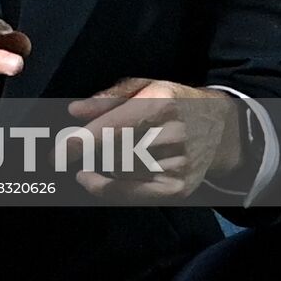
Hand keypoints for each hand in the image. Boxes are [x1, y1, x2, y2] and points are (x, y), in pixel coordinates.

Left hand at [64, 78, 244, 199]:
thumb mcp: (145, 86)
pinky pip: (134, 194)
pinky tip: (91, 179)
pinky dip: (108, 187)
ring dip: (99, 166)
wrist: (223, 128)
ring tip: (93, 155)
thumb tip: (74, 111)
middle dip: (87, 153)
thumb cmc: (173, 102)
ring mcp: (180, 165)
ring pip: (122, 172)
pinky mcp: (180, 188)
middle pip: (115, 152)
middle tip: (66, 151)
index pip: (115, 128)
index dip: (82, 142)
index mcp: (161, 103)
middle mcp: (173, 135)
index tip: (57, 152)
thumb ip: (107, 98)